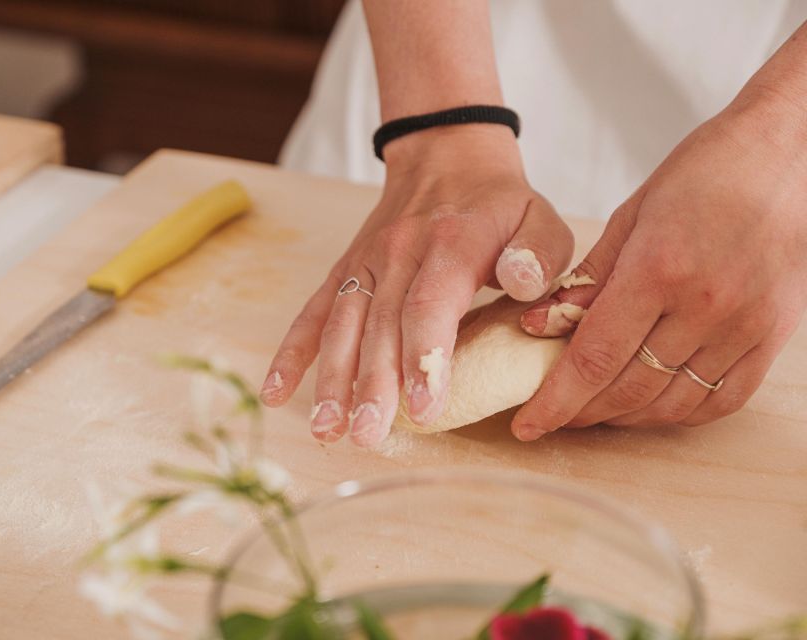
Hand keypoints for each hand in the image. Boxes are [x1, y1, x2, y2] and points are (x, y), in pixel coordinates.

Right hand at [261, 126, 573, 446]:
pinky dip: (293, 352)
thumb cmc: (499, 204)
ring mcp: (365, 264)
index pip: (430, 305)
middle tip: (367, 435)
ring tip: (327, 429)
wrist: (445, 155)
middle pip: (379, 326)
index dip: (424, 357)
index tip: (424, 406)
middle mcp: (398, 254)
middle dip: (371, 385)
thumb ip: (539, 252)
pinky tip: (276, 392)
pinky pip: (313, 313)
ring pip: (343, 325)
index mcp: (450, 244)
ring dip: (331, 379)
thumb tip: (521, 284)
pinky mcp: (345, 272)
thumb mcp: (541, 218)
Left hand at [514, 87, 806, 439]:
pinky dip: (680, 412)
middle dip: (581, 413)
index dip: (554, 401)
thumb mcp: (631, 214)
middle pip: (629, 389)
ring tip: (595, 410)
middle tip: (554, 416)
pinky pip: (722, 399)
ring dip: (626, 417)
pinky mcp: (772, 336)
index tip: (527, 427)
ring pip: (673, 403)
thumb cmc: (704, 173)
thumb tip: (537, 326)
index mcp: (657, 270)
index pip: (593, 358)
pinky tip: (651, 405)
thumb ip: (588, 278)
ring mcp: (744, 326)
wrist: (790, 154)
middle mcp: (704, 306)